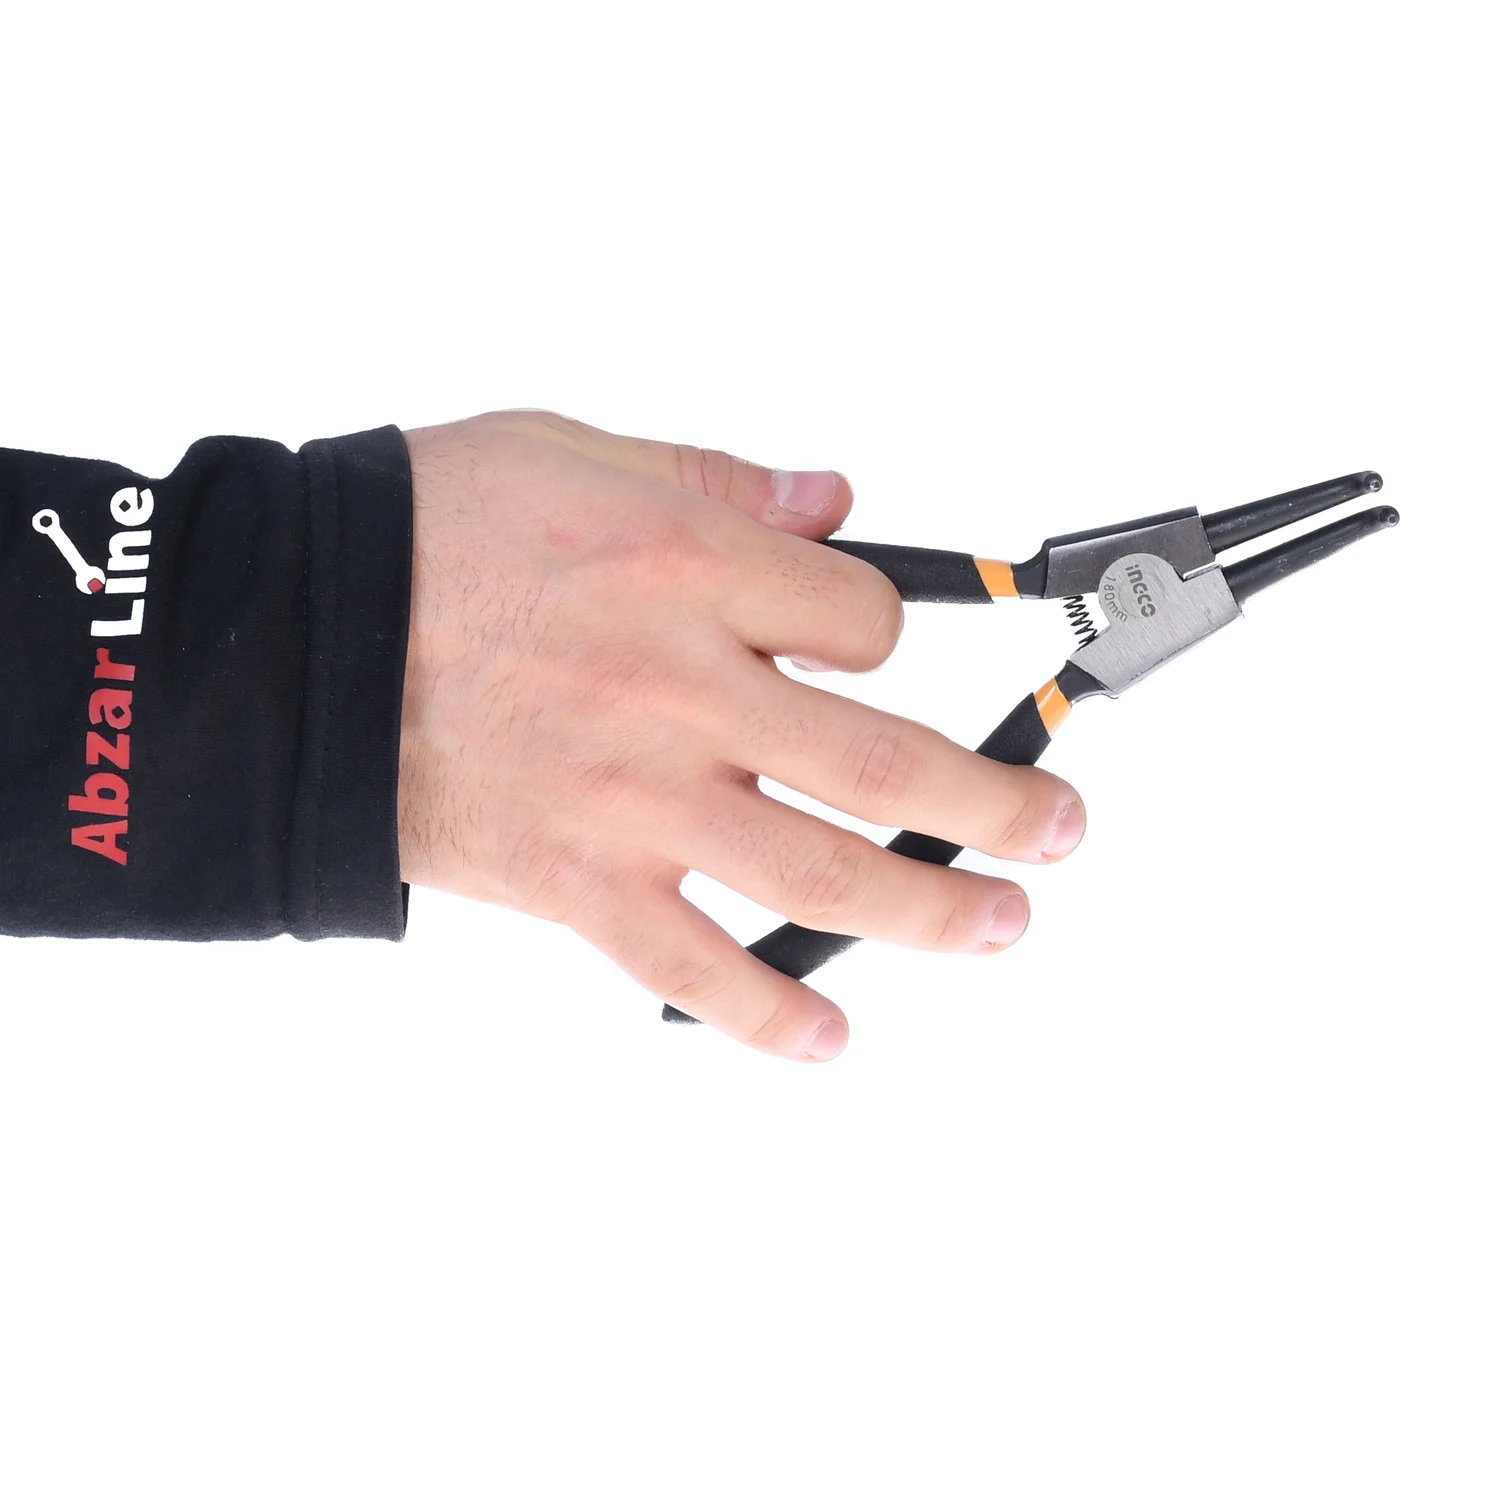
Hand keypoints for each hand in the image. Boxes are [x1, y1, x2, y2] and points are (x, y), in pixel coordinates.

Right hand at [397, 412, 1086, 1061]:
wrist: (289, 640)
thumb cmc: (419, 535)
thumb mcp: (571, 452)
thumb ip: (716, 482)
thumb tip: (832, 501)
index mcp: (689, 572)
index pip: (861, 622)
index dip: (882, 634)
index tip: (871, 649)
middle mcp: (685, 690)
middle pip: (885, 761)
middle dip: (992, 803)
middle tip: (1057, 829)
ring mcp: (638, 797)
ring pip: (820, 870)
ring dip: (930, 907)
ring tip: (1000, 924)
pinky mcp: (578, 880)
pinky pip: (690, 962)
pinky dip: (765, 1009)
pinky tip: (829, 1035)